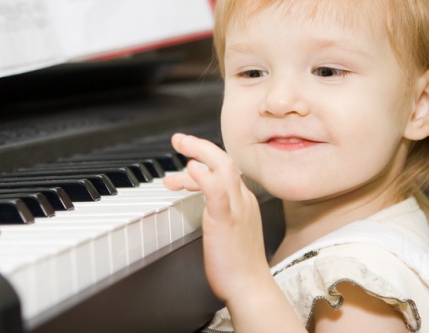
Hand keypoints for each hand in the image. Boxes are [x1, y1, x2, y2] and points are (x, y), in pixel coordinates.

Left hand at [163, 133, 269, 304]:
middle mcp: (243, 200)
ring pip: (223, 167)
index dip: (203, 162)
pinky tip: (191, 168)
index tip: (187, 161)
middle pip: (225, 161)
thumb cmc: (237, 266)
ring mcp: (237, 209)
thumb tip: (202, 206)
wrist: (249, 288)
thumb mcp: (229, 232)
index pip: (223, 172)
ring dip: (199, 150)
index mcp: (244, 202)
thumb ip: (218, 214)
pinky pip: (217, 191)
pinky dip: (203, 176)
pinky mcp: (226, 221)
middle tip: (179, 139)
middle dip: (200, 146)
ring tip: (179, 143)